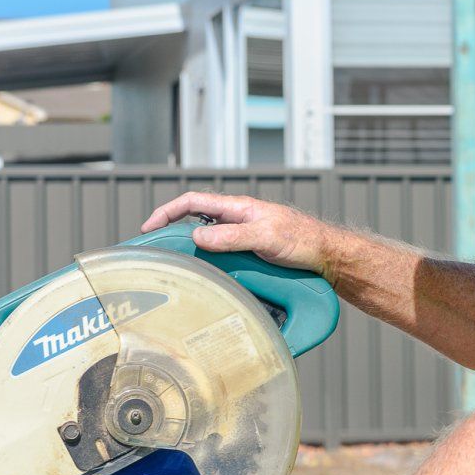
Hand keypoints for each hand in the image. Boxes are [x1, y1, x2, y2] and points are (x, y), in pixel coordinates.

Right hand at [142, 192, 326, 271]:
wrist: (325, 254)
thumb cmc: (302, 240)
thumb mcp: (266, 237)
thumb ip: (233, 237)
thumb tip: (198, 238)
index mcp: (237, 207)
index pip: (192, 201)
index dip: (167, 212)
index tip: (149, 227)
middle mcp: (236, 218)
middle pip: (193, 218)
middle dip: (170, 228)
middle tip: (154, 248)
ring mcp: (241, 233)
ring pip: (205, 236)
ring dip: (187, 246)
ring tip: (172, 262)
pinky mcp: (247, 249)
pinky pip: (218, 251)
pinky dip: (204, 258)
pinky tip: (201, 272)